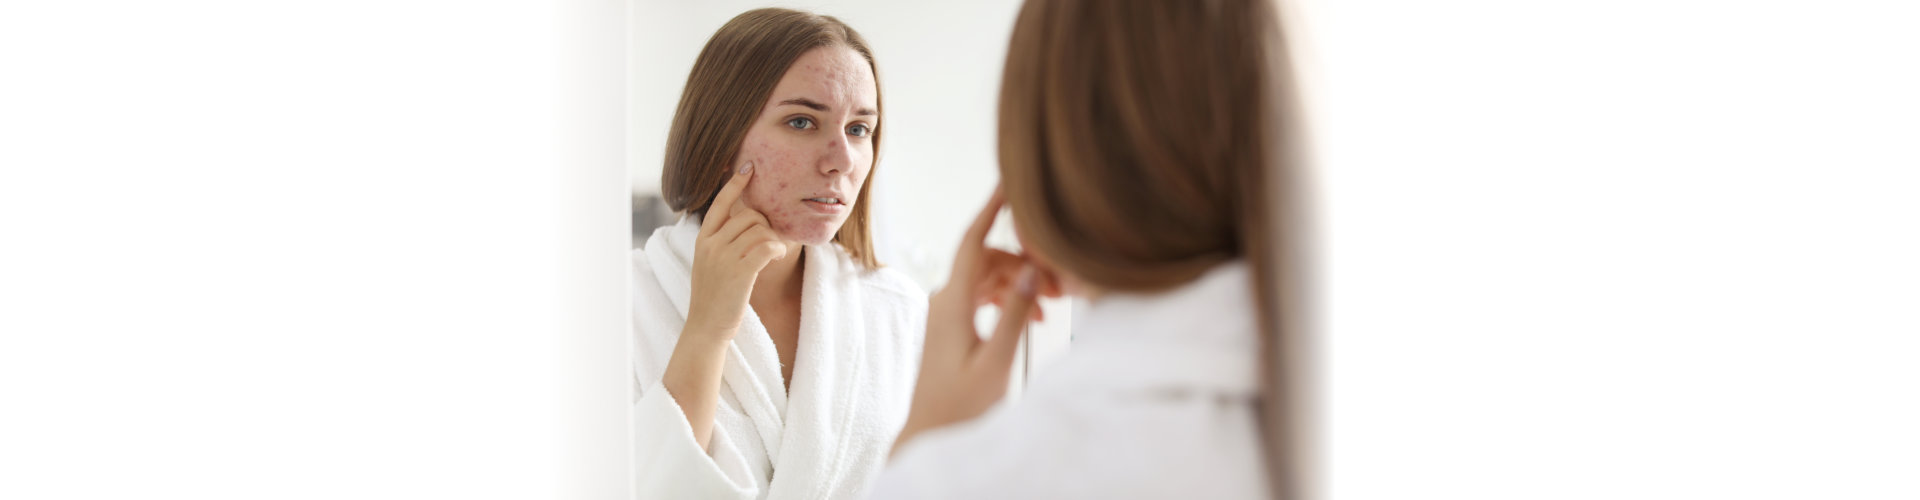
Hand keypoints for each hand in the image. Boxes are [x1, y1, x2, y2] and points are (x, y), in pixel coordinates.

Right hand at [684, 161, 788, 339]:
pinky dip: (777, 249)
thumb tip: (747, 222)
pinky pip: (767, 246)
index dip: (735, 184)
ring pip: (760, 230)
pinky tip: (778, 256)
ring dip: (773, 239)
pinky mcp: (740, 272)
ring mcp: (724, 257)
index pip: (719, 203)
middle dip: (765, 224)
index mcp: (703, 239)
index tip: (747, 167)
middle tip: (769, 239)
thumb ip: (721, 242)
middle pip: (748, 216)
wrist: (706, 328)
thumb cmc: (714, 297)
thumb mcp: (709, 264)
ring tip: (773, 253)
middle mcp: (711, 244)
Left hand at [893, 187, 1059, 454]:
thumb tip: (1032, 270)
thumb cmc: (962, 406)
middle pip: (991, 259)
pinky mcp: (953, 323)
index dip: (992, 209)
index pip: (974, 241)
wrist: (931, 433)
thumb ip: (1016, 314)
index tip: (1009, 182)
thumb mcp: (997, 360)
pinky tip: (1035, 316)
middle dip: (1027, 261)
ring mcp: (948, 310)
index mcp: (953, 302)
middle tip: (1063, 283)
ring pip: (991, 277)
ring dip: (1023, 282)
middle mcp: (946, 299)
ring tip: (1055, 305)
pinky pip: (985, 295)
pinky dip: (1011, 297)